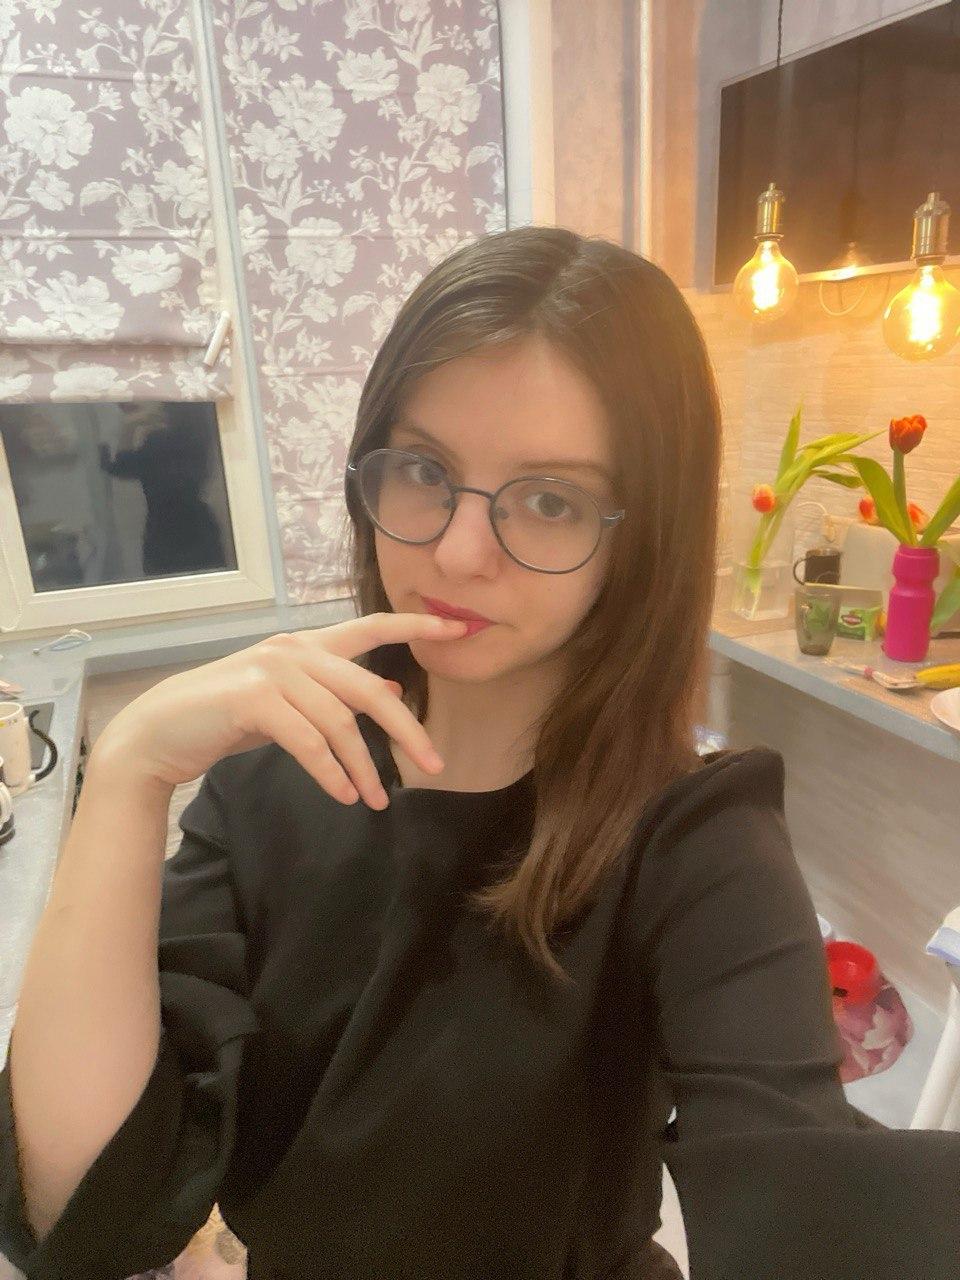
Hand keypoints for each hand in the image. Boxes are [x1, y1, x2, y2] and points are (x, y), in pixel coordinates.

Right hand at [92, 612, 468, 807]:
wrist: (163, 731)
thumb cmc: (229, 717)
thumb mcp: (289, 701)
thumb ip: (333, 694)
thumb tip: (387, 693)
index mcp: (308, 644)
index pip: (370, 625)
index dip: (414, 625)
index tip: (456, 628)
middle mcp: (295, 649)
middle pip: (369, 689)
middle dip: (406, 730)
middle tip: (435, 766)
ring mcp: (274, 670)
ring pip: (340, 723)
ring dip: (364, 767)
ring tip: (377, 800)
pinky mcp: (254, 698)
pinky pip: (309, 740)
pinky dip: (330, 772)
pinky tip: (344, 795)